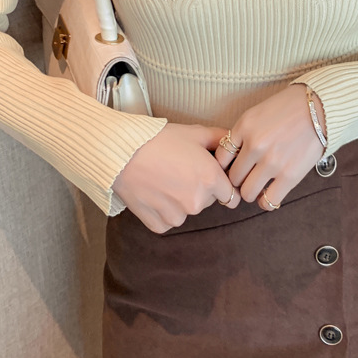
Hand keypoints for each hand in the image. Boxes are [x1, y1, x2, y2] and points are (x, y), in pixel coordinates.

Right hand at [112, 124, 239, 232]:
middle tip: (180, 170)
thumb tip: (235, 143)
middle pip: (208, 201)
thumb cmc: (158, 139)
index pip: (231, 195)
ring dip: (180, 201)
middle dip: (200, 189)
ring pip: (187, 211)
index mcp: (211, 179)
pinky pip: (167, 221)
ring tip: (163, 179)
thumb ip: (220, 139)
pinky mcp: (158, 224)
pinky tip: (154, 191)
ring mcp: (177, 215)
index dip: (223, 185)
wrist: (121, 153)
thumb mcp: (194, 133)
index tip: (212, 179)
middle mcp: (197, 202)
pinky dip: (162, 210)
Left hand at [216, 85, 324, 210]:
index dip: (224, 166)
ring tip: (257, 185)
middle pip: (232, 178)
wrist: (319, 108)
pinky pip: (269, 201)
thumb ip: (240, 135)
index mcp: (244, 128)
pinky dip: (266, 201)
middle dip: (237, 180)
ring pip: (247, 193)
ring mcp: (272, 162)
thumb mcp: (256, 114)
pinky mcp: (290, 175)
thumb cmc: (288, 109)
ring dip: (250, 191)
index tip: (231, 168)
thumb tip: (228, 158)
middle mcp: (255, 146)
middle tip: (245, 177)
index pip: (220, 158)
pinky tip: (268, 193)